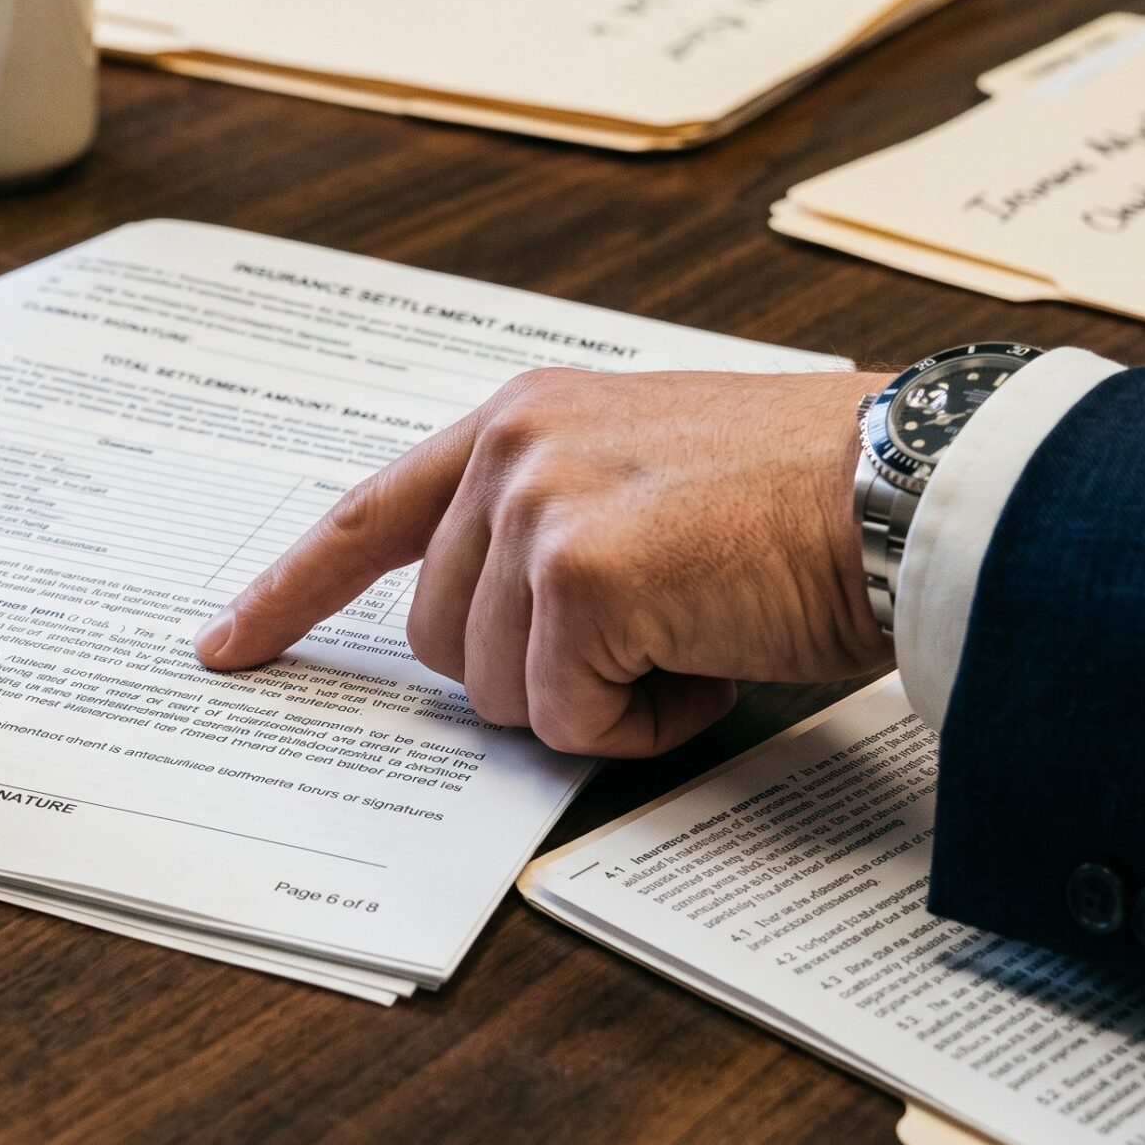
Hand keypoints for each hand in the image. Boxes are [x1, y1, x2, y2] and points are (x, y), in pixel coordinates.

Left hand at [194, 367, 891, 757]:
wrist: (916, 490)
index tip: (228, 645)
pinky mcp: (579, 575)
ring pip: (492, 691)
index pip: (367, 515)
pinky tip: (708, 658)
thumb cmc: (806, 498)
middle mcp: (511, 447)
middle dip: (534, 674)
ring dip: (594, 700)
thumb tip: (490, 644)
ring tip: (693, 632)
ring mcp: (538, 506)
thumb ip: (545, 531)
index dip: (292, 593)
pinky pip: (562, 721)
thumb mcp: (645, 481)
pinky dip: (638, 726)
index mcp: (520, 418)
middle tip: (651, 633)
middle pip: (437, 642)